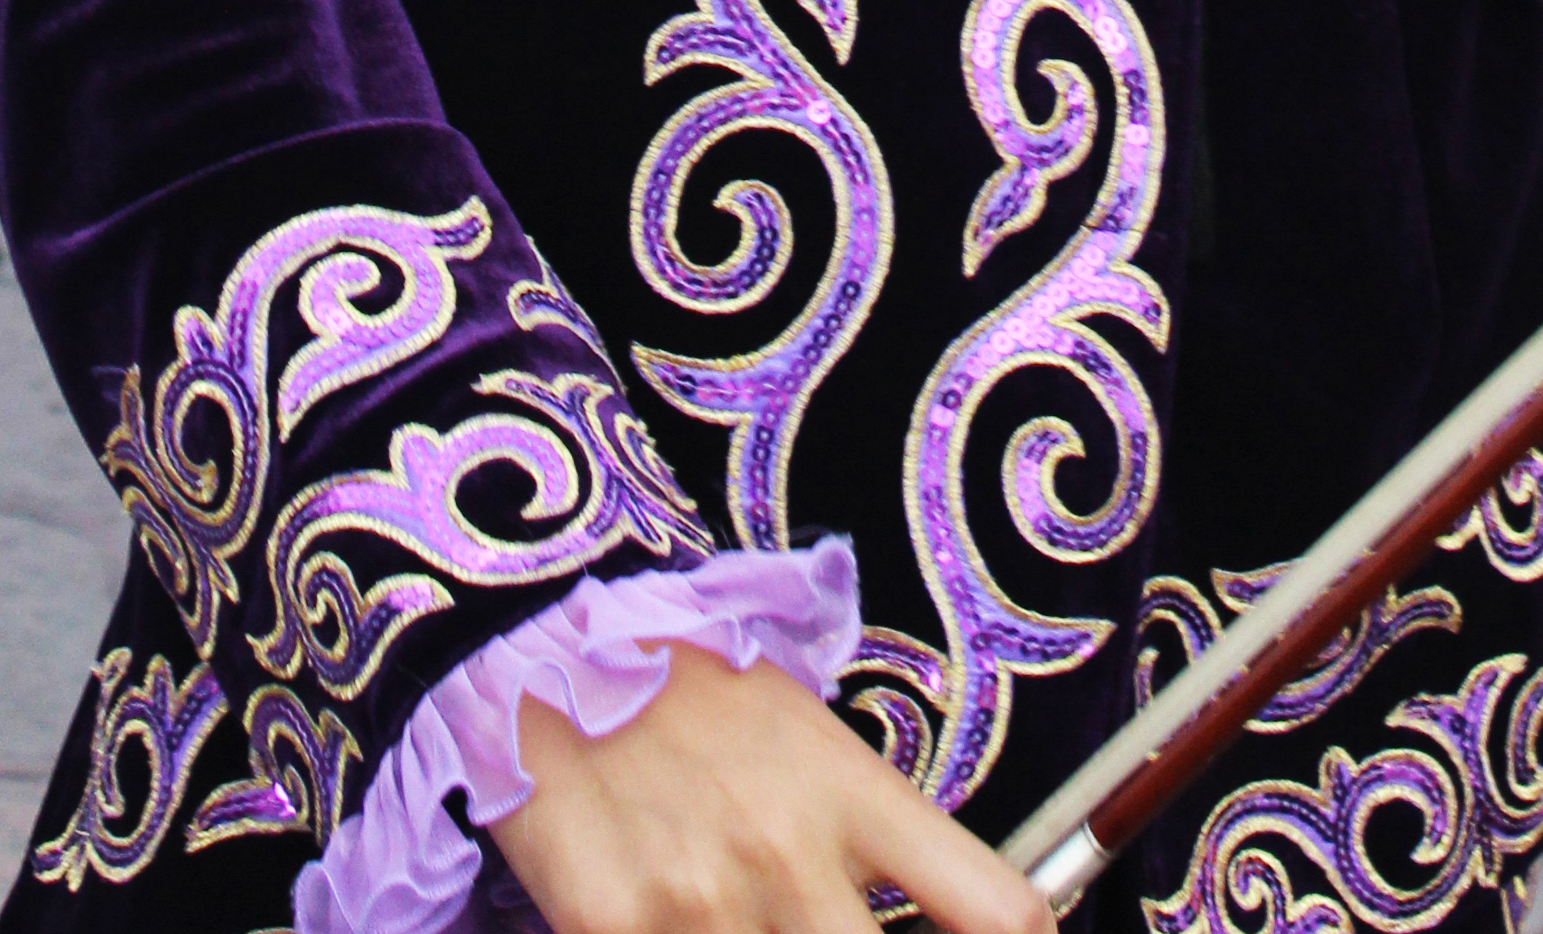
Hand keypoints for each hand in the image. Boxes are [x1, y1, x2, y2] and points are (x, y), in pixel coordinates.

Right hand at [490, 647, 1047, 933]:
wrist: (548, 638)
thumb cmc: (685, 688)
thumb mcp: (803, 734)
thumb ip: (866, 834)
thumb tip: (920, 920)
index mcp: (852, 793)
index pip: (994, 910)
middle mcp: (791, 856)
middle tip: (830, 923)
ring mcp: (704, 902)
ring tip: (737, 911)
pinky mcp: (614, 929)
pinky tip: (672, 922)